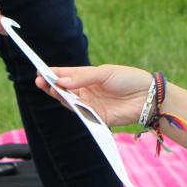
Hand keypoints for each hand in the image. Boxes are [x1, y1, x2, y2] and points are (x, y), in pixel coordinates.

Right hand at [36, 64, 152, 124]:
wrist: (148, 96)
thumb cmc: (128, 79)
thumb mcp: (105, 73)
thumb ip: (83, 77)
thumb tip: (61, 80)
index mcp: (88, 76)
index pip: (66, 74)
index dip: (53, 73)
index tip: (39, 70)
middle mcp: (87, 90)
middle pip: (64, 89)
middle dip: (51, 84)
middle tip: (39, 80)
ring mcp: (91, 103)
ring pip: (69, 100)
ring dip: (58, 95)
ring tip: (49, 87)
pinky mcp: (97, 116)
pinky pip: (80, 112)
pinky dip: (71, 106)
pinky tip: (64, 98)